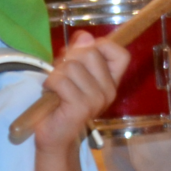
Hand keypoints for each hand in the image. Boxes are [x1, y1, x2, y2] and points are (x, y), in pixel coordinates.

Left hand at [37, 32, 127, 150]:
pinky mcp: (81, 107)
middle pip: (90, 53)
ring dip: (56, 73)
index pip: (120, 54)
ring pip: (72, 66)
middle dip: (68, 59)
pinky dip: (50, 83)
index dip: (101, 46)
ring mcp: (97, 99)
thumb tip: (84, 36)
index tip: (82, 55)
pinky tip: (50, 94)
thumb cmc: (60, 102)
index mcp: (110, 81)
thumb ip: (78, 54)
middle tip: (61, 74)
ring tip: (55, 87)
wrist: (54, 135)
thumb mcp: (71, 73)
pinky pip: (61, 80)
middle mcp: (108, 90)